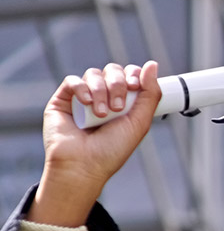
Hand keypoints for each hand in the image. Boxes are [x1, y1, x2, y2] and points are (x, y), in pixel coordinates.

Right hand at [33, 61, 162, 227]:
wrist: (83, 165)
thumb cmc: (112, 150)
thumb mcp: (139, 122)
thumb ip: (150, 94)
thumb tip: (152, 65)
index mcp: (124, 103)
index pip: (130, 76)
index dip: (134, 75)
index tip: (136, 86)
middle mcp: (104, 98)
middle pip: (113, 71)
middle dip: (118, 84)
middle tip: (117, 107)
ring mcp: (83, 98)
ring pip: (94, 74)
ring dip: (101, 90)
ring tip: (102, 113)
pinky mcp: (63, 100)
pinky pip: (72, 80)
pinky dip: (82, 88)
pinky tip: (86, 103)